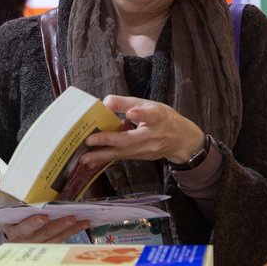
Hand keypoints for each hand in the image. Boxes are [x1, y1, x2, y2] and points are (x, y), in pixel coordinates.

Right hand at [1, 215, 91, 242]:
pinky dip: (73, 232)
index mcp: (16, 232)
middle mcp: (29, 241)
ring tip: (84, 221)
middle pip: (45, 233)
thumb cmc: (12, 224)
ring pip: (57, 238)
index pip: (24, 228)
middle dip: (59, 225)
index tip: (44, 217)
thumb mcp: (9, 217)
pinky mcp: (49, 247)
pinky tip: (83, 225)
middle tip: (71, 218)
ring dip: (71, 229)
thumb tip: (26, 193)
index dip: (34, 223)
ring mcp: (40, 246)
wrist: (11, 242)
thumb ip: (18, 209)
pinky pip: (62, 240)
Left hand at [79, 94, 203, 167]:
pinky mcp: (141, 157)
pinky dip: (106, 159)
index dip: (141, 114)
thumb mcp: (149, 104)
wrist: (181, 140)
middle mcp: (154, 135)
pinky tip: (91, 162)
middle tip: (89, 140)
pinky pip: (122, 157)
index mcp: (159, 117)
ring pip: (123, 153)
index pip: (152, 115)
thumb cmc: (163, 118)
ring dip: (102, 155)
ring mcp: (148, 149)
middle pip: (130, 139)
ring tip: (85, 158)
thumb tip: (104, 103)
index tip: (131, 113)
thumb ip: (126, 102)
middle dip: (108, 140)